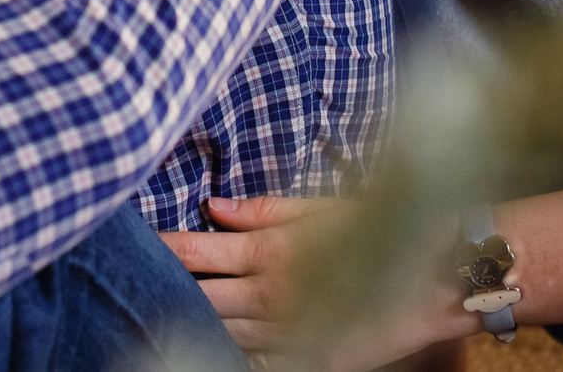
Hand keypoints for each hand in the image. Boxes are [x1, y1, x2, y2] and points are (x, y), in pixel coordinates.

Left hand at [160, 197, 475, 371]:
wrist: (435, 275)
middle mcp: (271, 292)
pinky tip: (205, 345)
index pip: (200, 250)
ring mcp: (287, 330)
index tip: (136, 239)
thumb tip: (211, 205)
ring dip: (189, 318)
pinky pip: (254, 360)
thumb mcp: (318, 207)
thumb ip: (261, 210)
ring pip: (220, 328)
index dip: (165, 247)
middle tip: (127, 276)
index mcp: (271, 249)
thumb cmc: (377, 229)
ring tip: (155, 308)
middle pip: (200, 294)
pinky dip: (228, 352)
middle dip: (164, 284)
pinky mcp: (308, 359)